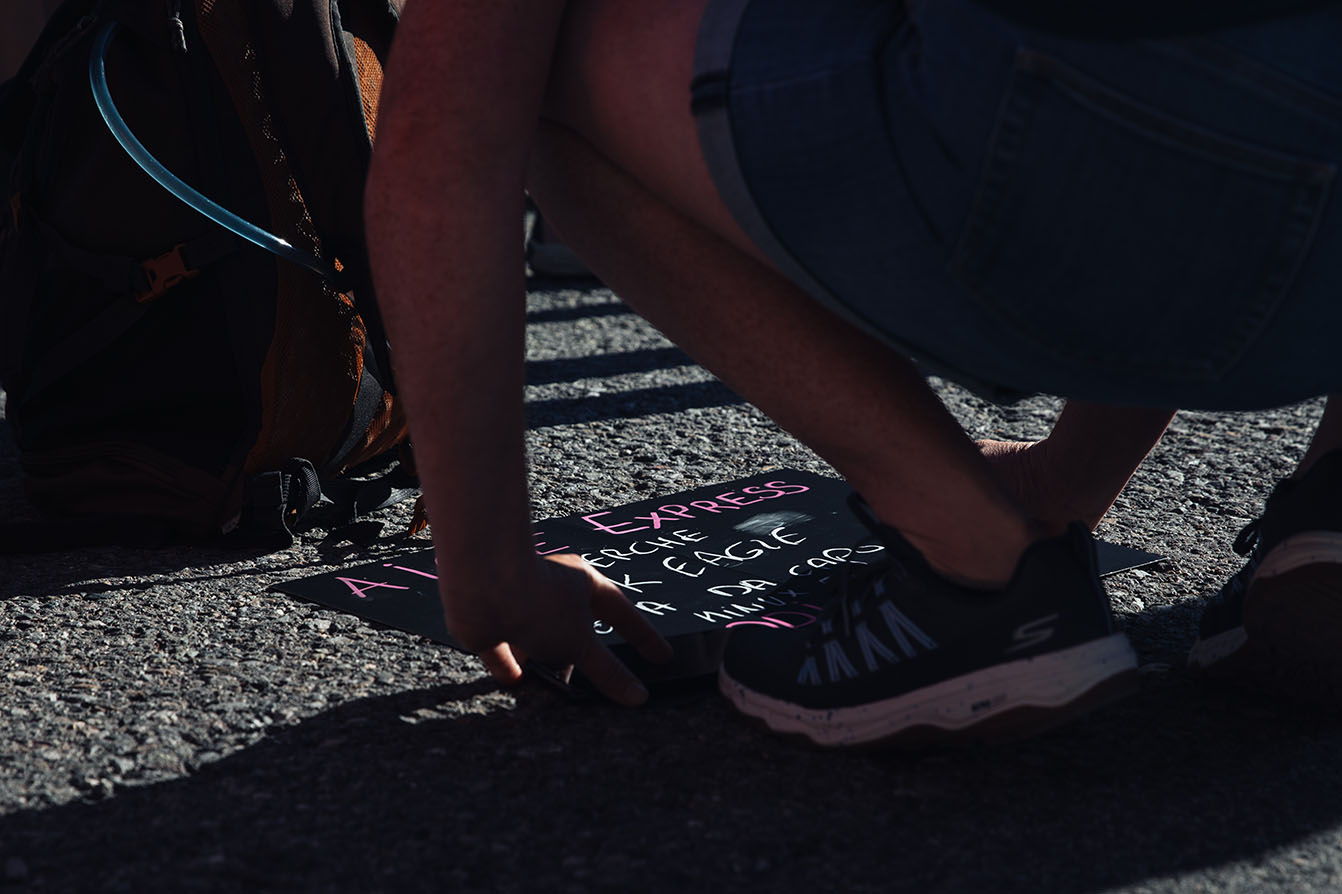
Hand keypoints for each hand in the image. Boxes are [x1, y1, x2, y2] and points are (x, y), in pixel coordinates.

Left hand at [440, 553, 672, 705]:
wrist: (481, 586)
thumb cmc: (538, 599)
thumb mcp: (582, 642)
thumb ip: (608, 671)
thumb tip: (638, 697)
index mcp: (583, 584)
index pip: (621, 613)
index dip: (642, 636)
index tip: (661, 657)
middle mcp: (551, 592)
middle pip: (577, 629)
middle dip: (586, 656)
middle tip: (601, 685)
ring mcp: (519, 606)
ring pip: (539, 641)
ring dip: (547, 665)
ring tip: (560, 694)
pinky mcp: (491, 624)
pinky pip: (503, 650)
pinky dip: (510, 667)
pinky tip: (518, 684)